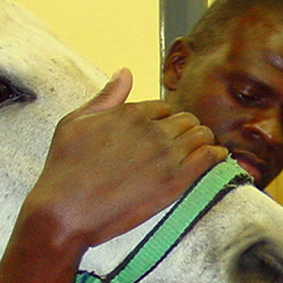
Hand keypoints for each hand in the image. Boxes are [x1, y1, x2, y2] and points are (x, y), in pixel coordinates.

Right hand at [23, 68, 227, 248]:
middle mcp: (153, 130)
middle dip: (186, 129)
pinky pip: (209, 157)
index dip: (165, 120)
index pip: (164, 107)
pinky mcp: (176, 181)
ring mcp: (167, 155)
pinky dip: (216, 154)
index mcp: (131, 113)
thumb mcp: (76, 122)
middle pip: (186, 119)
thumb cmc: (65, 168)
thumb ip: (106, 96)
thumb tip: (125, 71)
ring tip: (200, 150)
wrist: (67, 211)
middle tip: (184, 143)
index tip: (164, 133)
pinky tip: (217, 156)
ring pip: (201, 135)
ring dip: (202, 140)